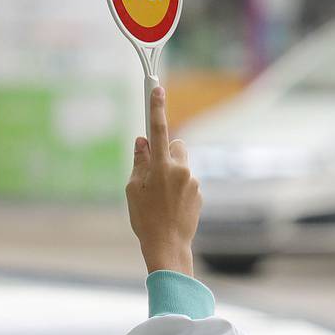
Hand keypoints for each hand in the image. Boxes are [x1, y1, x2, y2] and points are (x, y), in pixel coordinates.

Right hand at [126, 85, 200, 275]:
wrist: (168, 246)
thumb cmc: (146, 219)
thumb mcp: (133, 190)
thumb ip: (139, 163)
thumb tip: (142, 142)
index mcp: (161, 167)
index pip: (158, 130)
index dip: (157, 108)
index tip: (157, 88)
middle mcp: (181, 170)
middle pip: (176, 146)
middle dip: (166, 152)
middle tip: (154, 172)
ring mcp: (193, 181)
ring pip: (182, 165)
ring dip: (173, 173)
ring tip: (162, 198)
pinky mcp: (200, 193)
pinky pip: (188, 181)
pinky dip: (180, 188)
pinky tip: (172, 206)